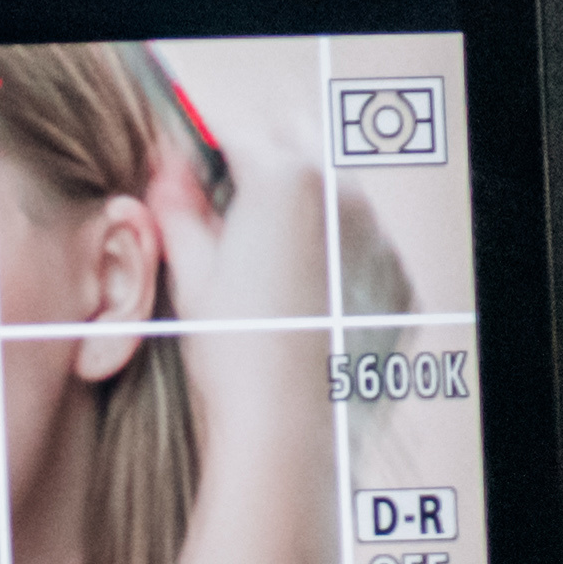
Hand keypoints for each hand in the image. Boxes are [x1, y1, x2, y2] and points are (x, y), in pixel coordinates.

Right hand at [142, 34, 336, 563]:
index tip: (191, 177)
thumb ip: (177, 207)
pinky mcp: (398, 280)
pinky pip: (366, 245)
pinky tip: (304, 304)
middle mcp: (343, 194)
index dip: (205, 155)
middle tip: (230, 214)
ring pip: (337, 191)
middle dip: (263, 162)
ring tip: (268, 268)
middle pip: (298, 138)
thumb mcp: (191, 272)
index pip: (237, 132)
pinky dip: (338, 258)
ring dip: (304, 208)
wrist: (288, 431)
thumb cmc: (232, 352)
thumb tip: (164, 167)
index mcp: (284, 179)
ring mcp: (378, 237)